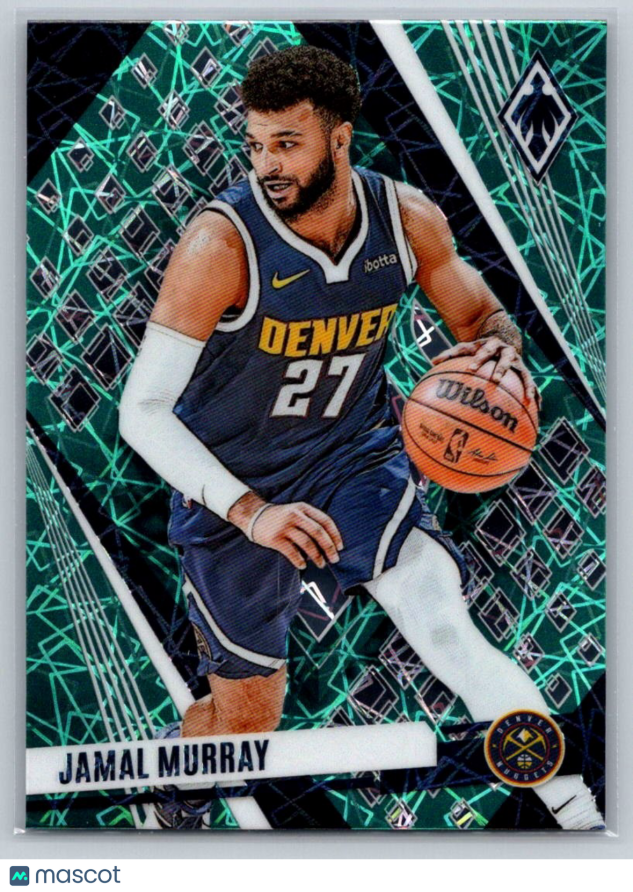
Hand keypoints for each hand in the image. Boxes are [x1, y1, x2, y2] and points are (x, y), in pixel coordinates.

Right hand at [228, 492, 342, 569]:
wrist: (253, 515)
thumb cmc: (279, 517)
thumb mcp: (296, 512)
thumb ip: (310, 522)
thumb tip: (329, 543)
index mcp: (303, 508)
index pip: (325, 521)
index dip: (335, 535)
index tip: (340, 547)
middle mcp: (295, 515)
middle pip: (318, 533)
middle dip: (329, 548)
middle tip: (334, 559)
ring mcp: (284, 527)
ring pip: (307, 544)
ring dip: (317, 556)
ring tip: (321, 564)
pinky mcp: (275, 538)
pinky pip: (292, 552)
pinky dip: (300, 560)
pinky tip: (303, 565)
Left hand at [431, 337, 540, 408]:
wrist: (501, 339)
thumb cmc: (478, 348)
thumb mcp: (465, 347)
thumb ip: (450, 354)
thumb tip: (432, 361)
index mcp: (493, 345)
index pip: (485, 351)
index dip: (479, 359)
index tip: (471, 368)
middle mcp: (508, 353)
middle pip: (506, 360)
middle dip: (501, 370)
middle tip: (495, 380)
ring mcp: (519, 363)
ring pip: (525, 374)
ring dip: (528, 385)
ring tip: (529, 399)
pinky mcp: (524, 373)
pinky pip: (531, 385)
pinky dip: (535, 395)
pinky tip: (538, 409)